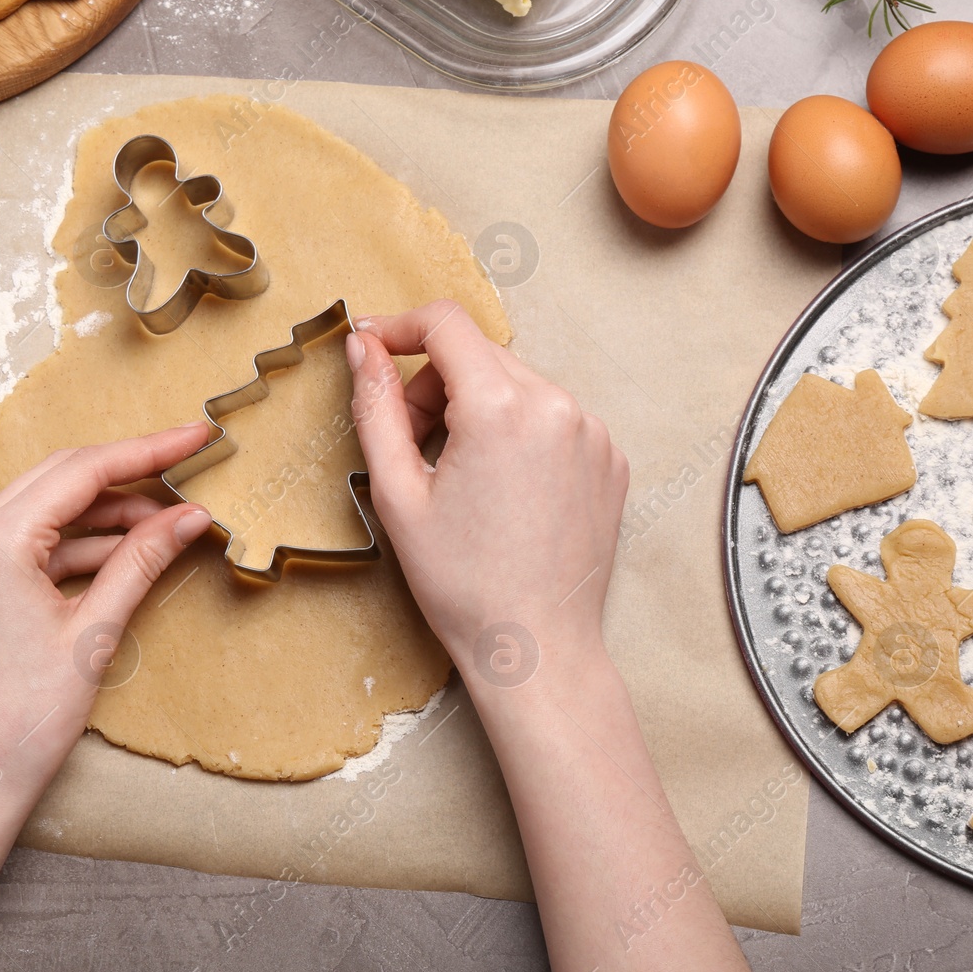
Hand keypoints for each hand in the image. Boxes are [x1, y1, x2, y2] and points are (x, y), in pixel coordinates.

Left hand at [0, 424, 212, 807]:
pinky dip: (80, 544)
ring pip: (48, 508)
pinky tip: (127, 553)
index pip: (83, 472)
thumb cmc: (25, 717)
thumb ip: (142, 560)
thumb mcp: (95, 630)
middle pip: (62, 477)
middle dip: (130, 475)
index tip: (196, 435)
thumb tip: (190, 515)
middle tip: (189, 470)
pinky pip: (31, 541)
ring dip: (107, 513)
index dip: (148, 450)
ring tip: (168, 525)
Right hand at [345, 300, 628, 687]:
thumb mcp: (397, 493)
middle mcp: (557, 405)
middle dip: (434, 385)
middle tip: (410, 445)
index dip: (398, 328)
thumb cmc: (463, 583)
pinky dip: (519, 434)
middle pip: (479, 355)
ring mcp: (593, 431)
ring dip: (477, 409)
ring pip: (516, 385)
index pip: (445, 324)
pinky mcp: (610, 458)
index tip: (371, 349)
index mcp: (501, 407)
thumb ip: (375, 405)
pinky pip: (552, 418)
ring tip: (459, 476)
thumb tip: (362, 346)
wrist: (537, 647)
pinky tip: (503, 490)